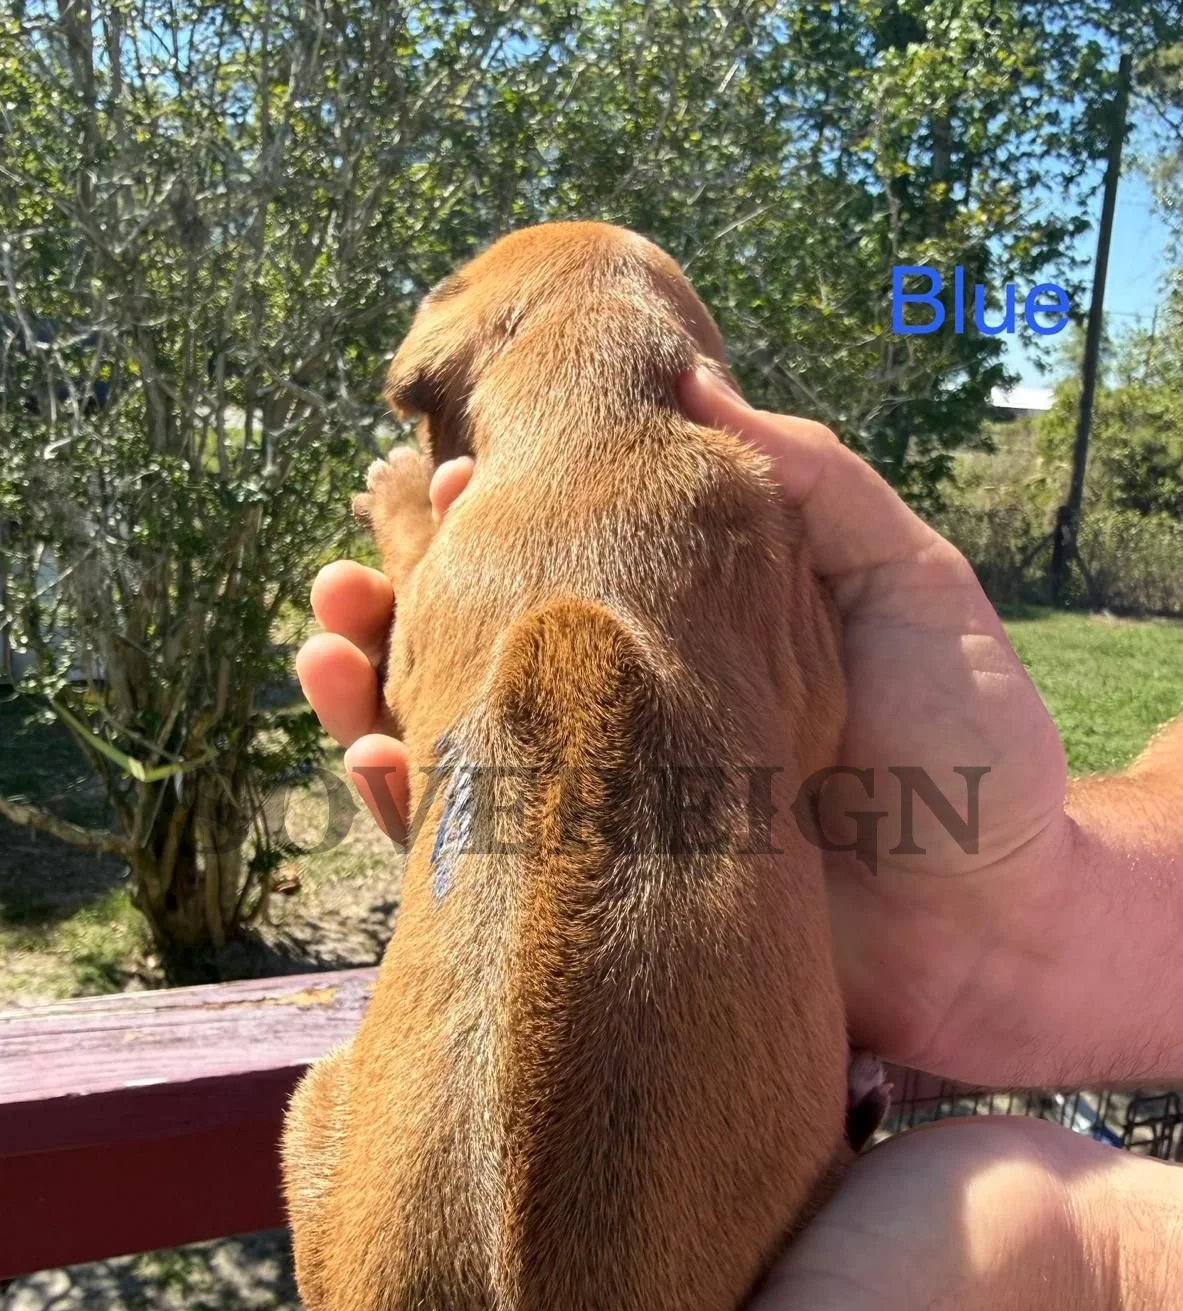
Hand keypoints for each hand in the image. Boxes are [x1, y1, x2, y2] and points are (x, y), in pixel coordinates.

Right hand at [298, 385, 1072, 1083]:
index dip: (485, 528)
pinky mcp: (599, 913)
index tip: (426, 479)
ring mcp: (607, 821)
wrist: (1005, 917)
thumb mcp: (900, 580)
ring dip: (371, 701)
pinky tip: (370, 759)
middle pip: (484, 660)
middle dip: (396, 611)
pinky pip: (480, 872)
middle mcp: (631, 723)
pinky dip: (409, 820)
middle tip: (340, 572)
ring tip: (322, 647)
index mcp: (685, 639)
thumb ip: (802, 482)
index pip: (559, 571)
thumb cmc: (970, 740)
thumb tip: (694, 375)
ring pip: (459, 757)